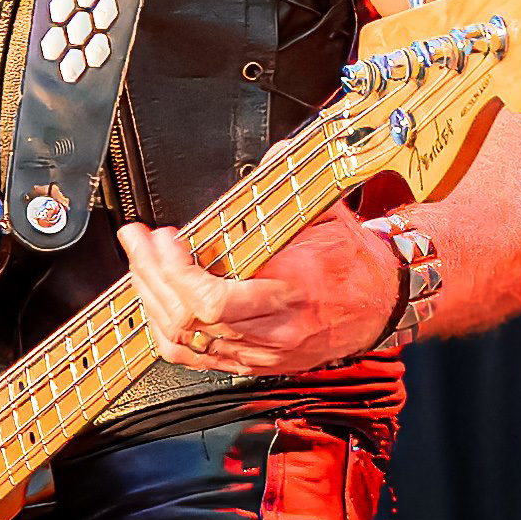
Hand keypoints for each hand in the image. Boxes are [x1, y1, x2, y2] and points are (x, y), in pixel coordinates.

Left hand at [118, 208, 402, 375]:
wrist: (382, 305)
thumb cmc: (355, 264)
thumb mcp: (329, 217)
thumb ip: (294, 187)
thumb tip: (276, 155)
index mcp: (292, 293)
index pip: (216, 301)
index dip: (178, 272)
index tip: (167, 238)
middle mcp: (273, 331)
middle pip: (188, 320)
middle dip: (152, 275)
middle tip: (139, 241)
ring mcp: (261, 353)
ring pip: (183, 342)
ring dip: (151, 300)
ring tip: (140, 264)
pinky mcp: (252, 364)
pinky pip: (193, 359)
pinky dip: (164, 330)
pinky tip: (154, 302)